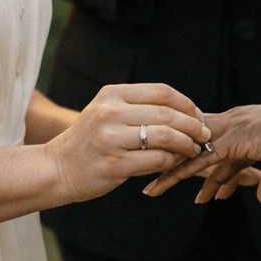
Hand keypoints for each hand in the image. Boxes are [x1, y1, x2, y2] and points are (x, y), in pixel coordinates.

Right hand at [45, 83, 210, 202]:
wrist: (56, 168)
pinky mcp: (114, 164)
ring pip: (166, 136)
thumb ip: (138, 107)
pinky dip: (172, 162)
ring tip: (193, 150)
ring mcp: (111, 138)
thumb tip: (185, 111)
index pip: (161, 92)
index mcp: (111, 94)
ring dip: (187, 144)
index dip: (187, 104)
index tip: (198, 116)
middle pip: (168, 113)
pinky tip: (175, 163)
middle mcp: (110, 112)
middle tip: (204, 135)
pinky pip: (157, 160)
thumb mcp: (106, 112)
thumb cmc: (89, 141)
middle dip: (193, 125)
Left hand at [144, 101, 260, 204]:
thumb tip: (260, 198)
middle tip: (156, 176)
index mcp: (248, 126)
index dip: (205, 165)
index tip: (197, 182)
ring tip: (150, 189)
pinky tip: (162, 186)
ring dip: (169, 170)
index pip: (219, 146)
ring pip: (191, 152)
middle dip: (177, 160)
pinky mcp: (231, 142)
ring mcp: (231, 131)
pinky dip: (177, 174)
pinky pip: (197, 161)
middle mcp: (235, 124)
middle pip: (197, 145)